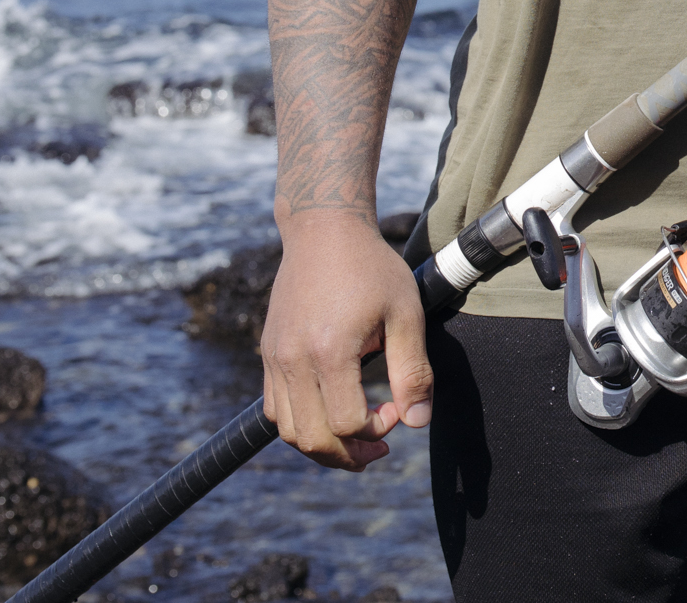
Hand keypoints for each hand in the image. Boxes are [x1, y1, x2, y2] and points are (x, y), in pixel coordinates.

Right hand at [260, 212, 431, 470]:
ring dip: (322, 445)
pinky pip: (275, 409)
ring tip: (356, 438)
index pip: (346, 424)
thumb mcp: (406, 314)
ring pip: (288, 431)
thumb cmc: (372, 269)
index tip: (397, 410)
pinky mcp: (268, 354)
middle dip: (348, 454)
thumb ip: (413, 372)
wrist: (324, 232)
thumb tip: (417, 422)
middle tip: (379, 448)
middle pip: (311, 439)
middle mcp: (293, 361)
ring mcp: (275, 359)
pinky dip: (301, 423)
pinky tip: (331, 412)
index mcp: (329, 352)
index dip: (376, 430)